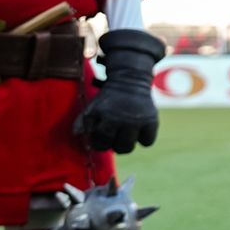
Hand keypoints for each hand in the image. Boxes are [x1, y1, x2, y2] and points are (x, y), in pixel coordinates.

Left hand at [75, 29, 164, 153]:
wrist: (130, 81)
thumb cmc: (108, 98)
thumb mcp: (92, 107)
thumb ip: (83, 122)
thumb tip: (76, 136)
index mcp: (106, 115)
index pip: (101, 141)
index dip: (99, 144)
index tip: (101, 140)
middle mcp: (123, 119)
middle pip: (119, 147)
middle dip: (113, 145)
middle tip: (113, 138)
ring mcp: (138, 121)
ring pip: (131, 146)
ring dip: (126, 144)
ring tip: (124, 136)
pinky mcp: (152, 121)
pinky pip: (147, 142)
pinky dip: (143, 139)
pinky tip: (138, 131)